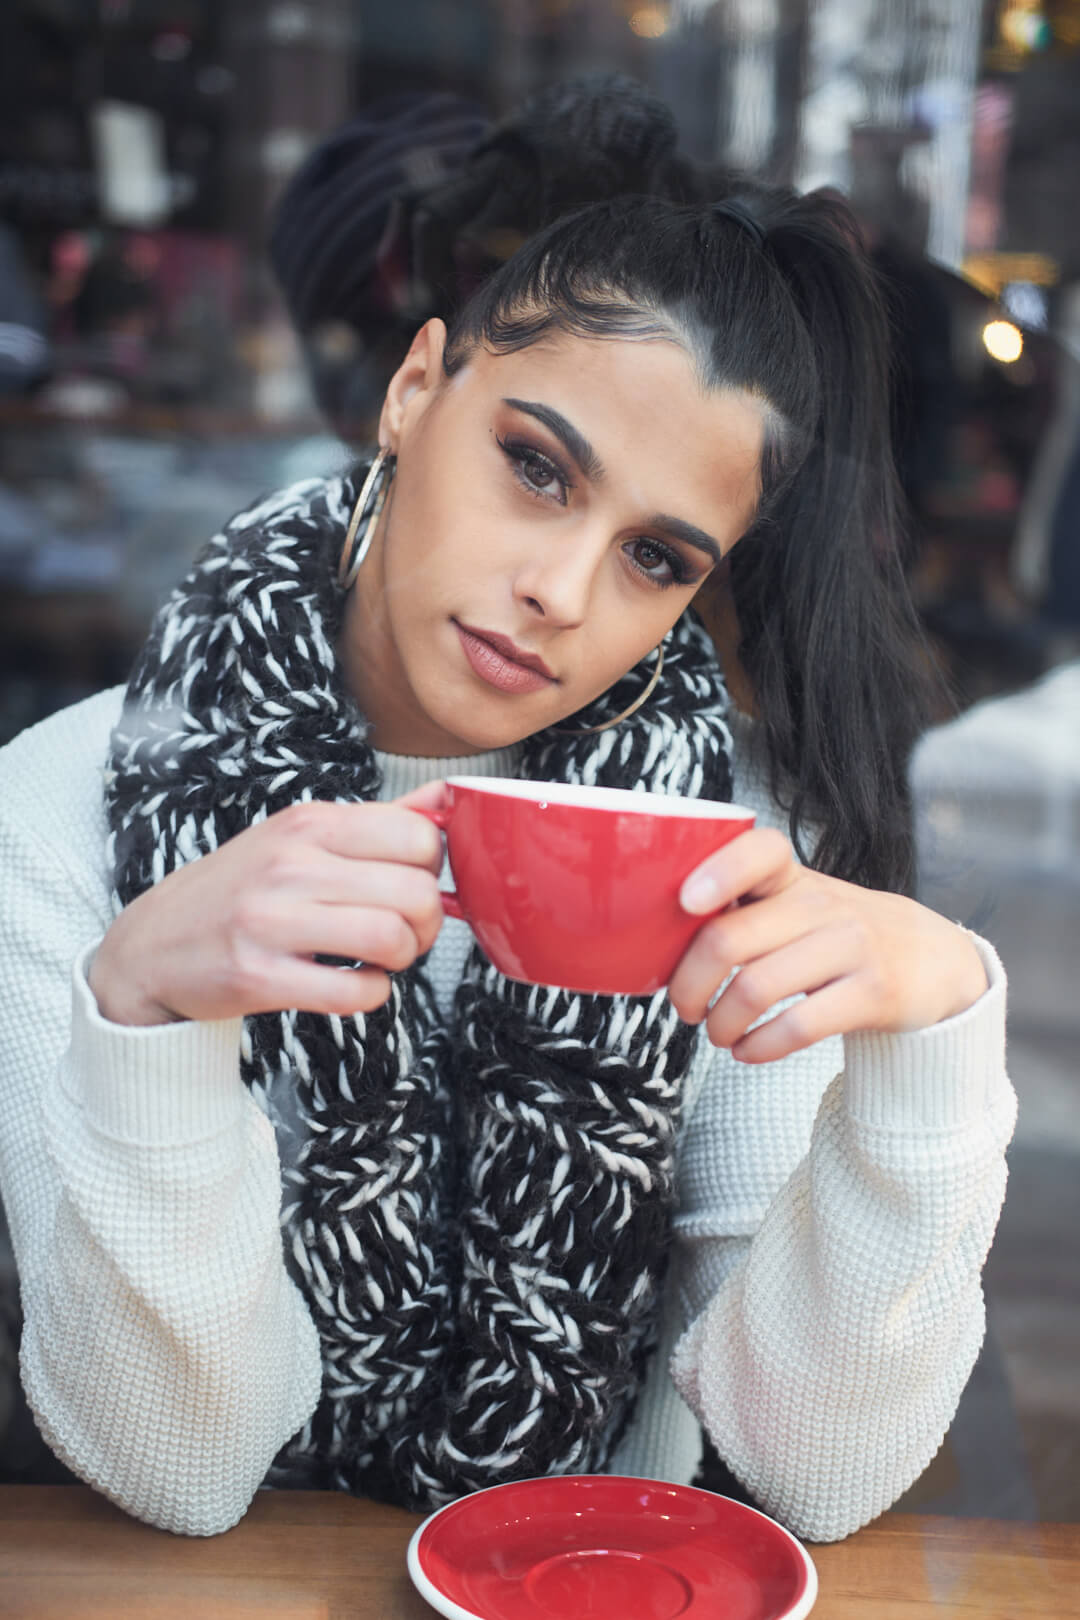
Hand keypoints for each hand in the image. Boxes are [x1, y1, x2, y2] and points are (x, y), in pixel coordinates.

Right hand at [88, 781, 447, 1026]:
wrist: (151, 947)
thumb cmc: (242, 891)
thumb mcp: (301, 838)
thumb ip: (378, 821)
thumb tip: (448, 798)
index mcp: (309, 823)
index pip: (420, 835)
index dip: (433, 870)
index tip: (412, 886)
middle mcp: (290, 864)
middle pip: (417, 893)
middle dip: (426, 924)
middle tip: (404, 934)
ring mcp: (270, 920)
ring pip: (393, 939)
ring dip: (401, 960)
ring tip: (378, 959)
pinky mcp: (258, 977)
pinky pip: (356, 993)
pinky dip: (371, 995)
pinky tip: (351, 985)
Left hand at [668, 828, 988, 1062]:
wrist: (931, 959)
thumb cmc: (836, 932)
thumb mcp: (798, 904)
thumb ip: (742, 909)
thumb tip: (656, 942)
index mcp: (794, 877)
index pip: (759, 852)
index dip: (716, 873)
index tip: (684, 903)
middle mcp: (822, 904)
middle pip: (729, 939)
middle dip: (688, 985)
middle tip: (684, 1008)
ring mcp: (852, 947)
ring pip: (754, 989)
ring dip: (719, 1023)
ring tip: (717, 1034)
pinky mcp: (872, 994)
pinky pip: (796, 1027)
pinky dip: (758, 1047)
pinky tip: (748, 1051)